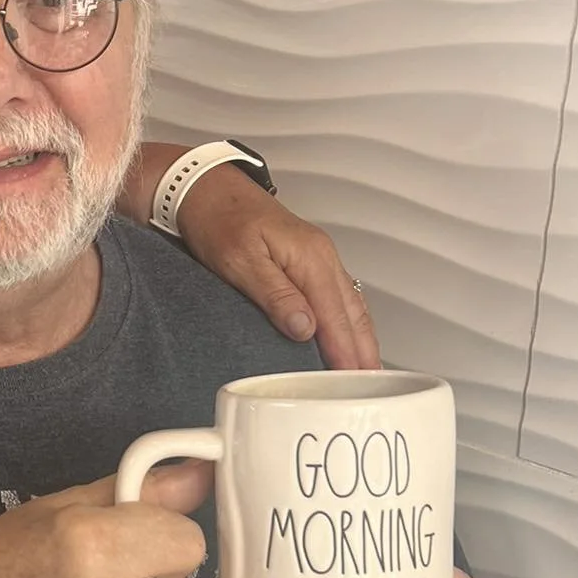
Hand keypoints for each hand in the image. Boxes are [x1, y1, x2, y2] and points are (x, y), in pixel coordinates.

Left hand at [175, 165, 379, 369]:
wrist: (207, 189)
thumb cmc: (218, 220)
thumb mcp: (240, 261)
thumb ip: (275, 295)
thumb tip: (306, 328)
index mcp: (311, 258)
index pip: (336, 316)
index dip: (345, 352)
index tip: (352, 382)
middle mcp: (322, 256)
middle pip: (353, 313)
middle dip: (364, 351)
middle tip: (370, 388)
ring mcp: (319, 257)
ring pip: (351, 305)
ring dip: (361, 338)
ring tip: (366, 372)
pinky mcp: (309, 260)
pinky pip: (340, 296)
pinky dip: (349, 321)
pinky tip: (347, 337)